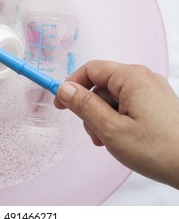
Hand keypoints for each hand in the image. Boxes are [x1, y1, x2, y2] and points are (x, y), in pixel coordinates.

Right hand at [54, 61, 178, 188]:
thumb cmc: (159, 149)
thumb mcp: (110, 129)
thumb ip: (84, 106)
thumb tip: (64, 89)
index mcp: (132, 78)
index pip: (91, 69)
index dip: (71, 85)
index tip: (60, 103)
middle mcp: (143, 79)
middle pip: (101, 85)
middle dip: (90, 108)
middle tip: (92, 132)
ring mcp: (151, 91)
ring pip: (113, 98)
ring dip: (102, 117)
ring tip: (108, 140)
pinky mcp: (156, 104)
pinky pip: (127, 105)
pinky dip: (117, 119)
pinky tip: (120, 138)